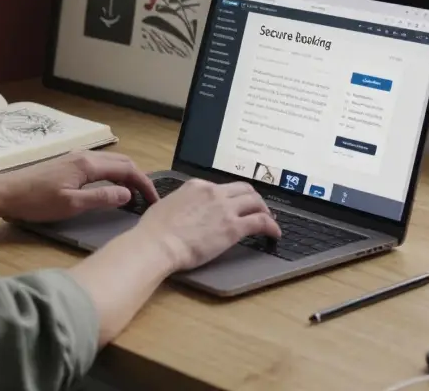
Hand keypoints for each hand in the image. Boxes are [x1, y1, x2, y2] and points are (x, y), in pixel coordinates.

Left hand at [0, 151, 158, 223]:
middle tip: (148, 200)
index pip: (127, 169)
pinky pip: (100, 166)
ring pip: (111, 163)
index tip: (154, 201)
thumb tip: (128, 194)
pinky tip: (111, 189)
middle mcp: (85, 155)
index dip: (144, 184)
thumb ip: (102, 198)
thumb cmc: (36, 201)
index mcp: (88, 164)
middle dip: (139, 178)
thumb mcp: (71, 205)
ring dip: (126, 176)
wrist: (5, 193)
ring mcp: (76, 158)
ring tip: (134, 196)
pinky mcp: (68, 164)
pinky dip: (113, 175)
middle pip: (122, 162)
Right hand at [132, 178, 280, 271]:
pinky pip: (260, 222)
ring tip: (270, 220)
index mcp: (196, 186)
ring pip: (255, 202)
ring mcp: (225, 208)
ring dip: (265, 210)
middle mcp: (214, 192)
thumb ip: (181, 203)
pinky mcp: (233, 227)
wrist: (158, 243)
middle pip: (244, 189)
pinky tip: (274, 233)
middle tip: (259, 209)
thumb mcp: (167, 204)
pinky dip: (271, 226)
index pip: (222, 187)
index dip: (232, 196)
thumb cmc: (154, 230)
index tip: (236, 204)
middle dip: (254, 199)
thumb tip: (184, 210)